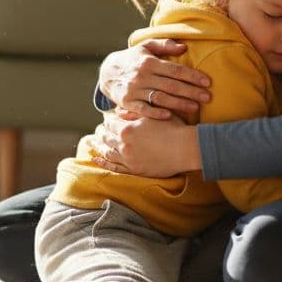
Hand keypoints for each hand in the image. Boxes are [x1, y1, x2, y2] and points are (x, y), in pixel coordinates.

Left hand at [82, 110, 198, 178]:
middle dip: (102, 132)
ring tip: (94, 142)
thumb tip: (117, 111)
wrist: (186, 148)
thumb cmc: (173, 128)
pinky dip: (103, 163)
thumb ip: (133, 112)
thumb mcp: (153, 114)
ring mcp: (128, 159)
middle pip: (106, 137)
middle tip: (99, 130)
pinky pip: (114, 167)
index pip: (110, 123)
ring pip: (107, 152)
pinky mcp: (134, 170)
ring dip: (99, 146)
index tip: (107, 119)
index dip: (108, 120)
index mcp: (127, 129)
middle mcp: (124, 144)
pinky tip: (96, 160)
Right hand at [99, 39, 210, 121]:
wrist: (107, 72)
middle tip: (208, 97)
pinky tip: (169, 116)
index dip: (193, 76)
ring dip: (179, 104)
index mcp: (149, 62)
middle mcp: (142, 75)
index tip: (208, 82)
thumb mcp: (146, 46)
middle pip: (171, 85)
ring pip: (160, 98)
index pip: (175, 69)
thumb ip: (164, 45)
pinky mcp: (127, 102)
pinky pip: (143, 109)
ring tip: (195, 108)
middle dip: (191, 91)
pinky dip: (155, 113)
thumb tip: (184, 46)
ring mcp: (134, 90)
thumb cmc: (132, 59)